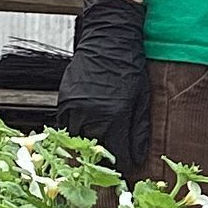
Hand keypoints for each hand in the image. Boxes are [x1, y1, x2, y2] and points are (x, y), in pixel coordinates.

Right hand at [55, 0, 151, 176]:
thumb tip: (138, 159)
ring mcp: (75, 107)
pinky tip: (87, 129)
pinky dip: (76, 131)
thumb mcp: (142, 99)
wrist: (108, 38)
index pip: (118, 155)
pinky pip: (67, 124)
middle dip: (103, 160)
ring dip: (88, 147)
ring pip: (78, 140)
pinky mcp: (64, 99)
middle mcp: (92, 115)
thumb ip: (139, 131)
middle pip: (95, 151)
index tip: (125, 170)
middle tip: (109, 164)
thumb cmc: (129, 65)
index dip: (122, 165)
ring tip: (96, 149)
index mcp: (115, 117)